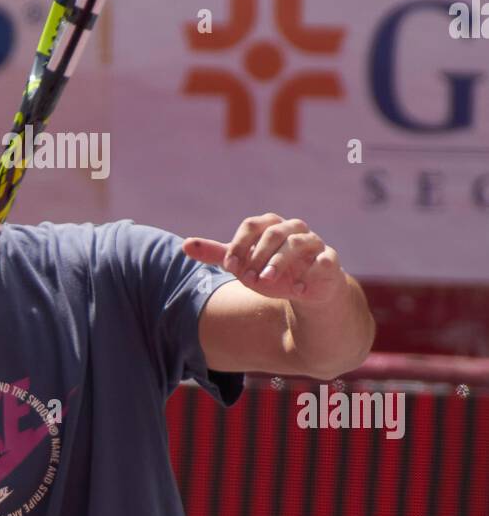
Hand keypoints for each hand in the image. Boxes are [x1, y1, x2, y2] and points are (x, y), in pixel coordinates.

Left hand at [183, 213, 344, 304]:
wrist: (305, 290)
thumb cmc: (271, 271)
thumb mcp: (244, 264)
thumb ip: (217, 254)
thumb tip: (185, 245)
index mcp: (271, 225)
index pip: (252, 225)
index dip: (239, 245)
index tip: (230, 267)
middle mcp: (293, 229)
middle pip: (274, 232)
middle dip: (258, 256)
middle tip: (247, 278)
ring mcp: (313, 243)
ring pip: (297, 243)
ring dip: (279, 262)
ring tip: (265, 281)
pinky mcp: (330, 261)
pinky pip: (325, 260)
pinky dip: (312, 272)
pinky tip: (298, 290)